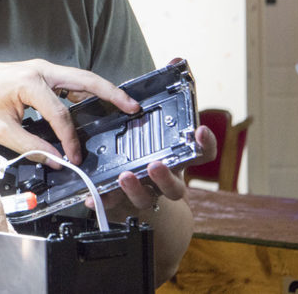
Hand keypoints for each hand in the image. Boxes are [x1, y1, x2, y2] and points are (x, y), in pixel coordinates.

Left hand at [0, 59, 139, 164]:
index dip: (70, 140)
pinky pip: (69, 81)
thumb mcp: (1, 130)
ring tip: (123, 104)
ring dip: (102, 90)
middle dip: (111, 94)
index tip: (73, 158)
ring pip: (80, 78)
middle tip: (133, 107)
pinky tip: (94, 103)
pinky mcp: (40, 73)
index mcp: (31, 82)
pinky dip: (86, 90)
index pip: (61, 115)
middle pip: (86, 80)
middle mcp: (41, 70)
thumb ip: (31, 146)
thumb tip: (55, 160)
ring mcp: (42, 69)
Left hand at [85, 124, 217, 211]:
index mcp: (177, 161)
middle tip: (155, 165)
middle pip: (176, 189)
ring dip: (135, 189)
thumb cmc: (143, 146)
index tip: (199, 130)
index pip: (202, 154)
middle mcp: (166, 180)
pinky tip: (91, 196)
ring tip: (124, 176)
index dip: (205, 145)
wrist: (129, 178)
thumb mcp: (150, 130)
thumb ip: (149, 117)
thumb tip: (138, 95)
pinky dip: (102, 199)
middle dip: (165, 178)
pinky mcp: (121, 198)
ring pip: (145, 198)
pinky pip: (112, 203)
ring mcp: (145, 191)